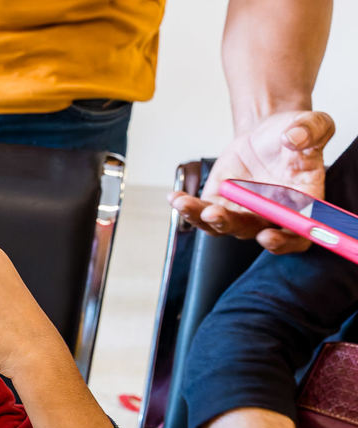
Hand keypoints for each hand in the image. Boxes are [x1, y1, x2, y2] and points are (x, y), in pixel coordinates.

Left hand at [169, 110, 333, 254]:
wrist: (267, 133)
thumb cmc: (296, 132)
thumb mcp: (313, 123)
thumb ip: (312, 130)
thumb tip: (294, 138)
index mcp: (302, 202)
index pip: (297, 235)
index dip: (284, 242)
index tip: (268, 236)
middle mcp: (271, 214)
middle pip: (253, 232)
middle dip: (232, 226)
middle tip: (217, 215)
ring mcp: (243, 212)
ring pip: (223, 226)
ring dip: (204, 219)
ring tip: (186, 204)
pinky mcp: (221, 204)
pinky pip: (202, 213)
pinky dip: (187, 208)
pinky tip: (176, 198)